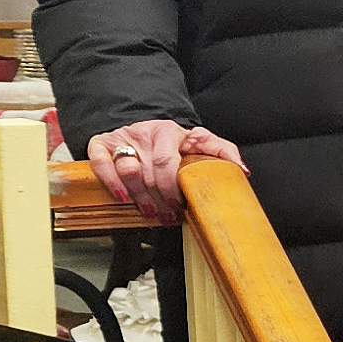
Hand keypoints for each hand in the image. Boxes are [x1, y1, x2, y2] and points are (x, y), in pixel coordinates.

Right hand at [86, 119, 244, 223]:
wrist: (142, 126)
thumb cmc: (173, 141)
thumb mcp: (200, 142)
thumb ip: (221, 152)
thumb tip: (241, 169)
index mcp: (170, 132)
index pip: (168, 162)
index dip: (172, 188)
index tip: (180, 205)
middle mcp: (144, 134)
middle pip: (149, 172)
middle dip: (160, 199)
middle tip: (169, 216)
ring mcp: (121, 139)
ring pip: (127, 170)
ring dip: (140, 197)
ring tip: (152, 212)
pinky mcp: (100, 144)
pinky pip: (101, 164)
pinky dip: (111, 182)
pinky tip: (123, 198)